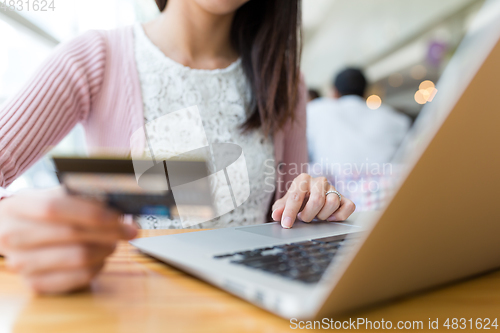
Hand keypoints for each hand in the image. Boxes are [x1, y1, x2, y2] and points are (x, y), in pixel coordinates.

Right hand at [0, 187, 136, 293]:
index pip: (54, 208)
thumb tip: (115, 201)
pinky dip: (98, 266)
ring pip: (79, 258)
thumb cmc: (39, 212)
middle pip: (71, 234)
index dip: (90, 212)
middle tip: (129, 230)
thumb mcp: (53, 194)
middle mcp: (14, 237)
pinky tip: (100, 256)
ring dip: (106, 248)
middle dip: (109, 231)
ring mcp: (22, 263)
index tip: (118, 216)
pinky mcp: (35, 284)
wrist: (10, 232)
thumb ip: (81, 194)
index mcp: (18, 207)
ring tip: (114, 241)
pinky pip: (79, 277)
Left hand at [271, 174, 354, 228]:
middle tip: (304, 218)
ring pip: (333, 202)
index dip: (290, 212)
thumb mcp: (285, 204)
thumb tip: (277, 215)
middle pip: (317, 200)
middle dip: (308, 215)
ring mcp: (333, 188)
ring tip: (316, 216)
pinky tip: (330, 218)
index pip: (296, 196)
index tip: (286, 224)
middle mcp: (319, 181)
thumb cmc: (297, 201)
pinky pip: (348, 207)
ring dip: (322, 215)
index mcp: (303, 179)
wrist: (309, 198)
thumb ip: (279, 209)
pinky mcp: (344, 197)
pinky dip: (340, 215)